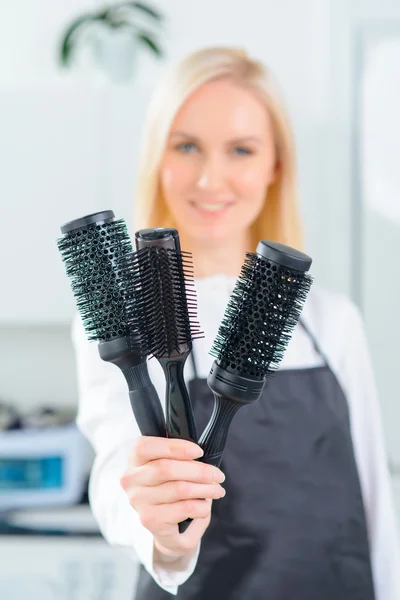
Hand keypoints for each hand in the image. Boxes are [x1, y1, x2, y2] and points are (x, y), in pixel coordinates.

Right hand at [120, 436, 225, 557]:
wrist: (168, 529)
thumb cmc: (172, 489)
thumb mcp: (173, 468)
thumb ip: (178, 457)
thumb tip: (199, 455)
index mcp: (135, 459)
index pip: (146, 447)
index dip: (175, 447)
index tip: (199, 451)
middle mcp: (131, 480)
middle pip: (166, 468)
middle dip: (199, 470)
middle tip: (218, 475)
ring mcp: (138, 501)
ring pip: (178, 489)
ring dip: (205, 489)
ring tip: (217, 490)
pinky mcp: (150, 520)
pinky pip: (183, 508)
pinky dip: (201, 506)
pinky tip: (205, 506)